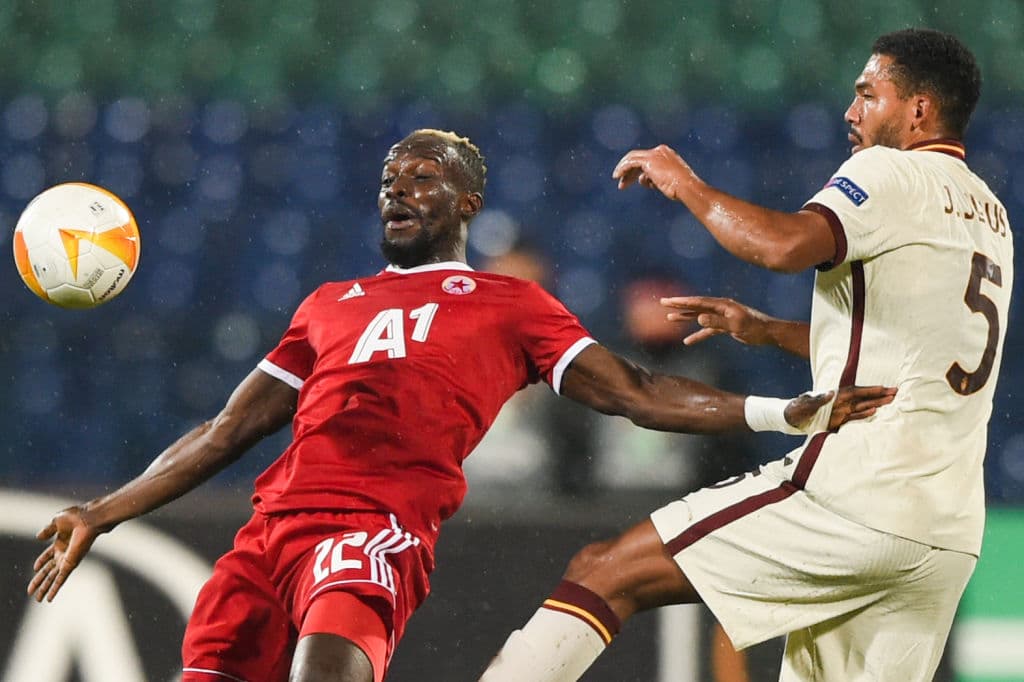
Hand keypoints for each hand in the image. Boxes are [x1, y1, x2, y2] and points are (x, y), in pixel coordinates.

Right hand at [27, 506, 101, 601]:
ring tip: (37, 599)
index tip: (35, 568)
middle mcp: (64, 553)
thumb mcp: (57, 522)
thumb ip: (47, 530)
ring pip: (52, 578)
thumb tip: (38, 537)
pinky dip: (54, 589)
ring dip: (44, 589)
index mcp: (61, 543)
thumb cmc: (77, 517)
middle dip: (39, 581)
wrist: (88, 520)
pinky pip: (61, 579)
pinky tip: (49, 598)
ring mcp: (67, 560)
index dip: (41, 562)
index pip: (47, 556)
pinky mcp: (70, 564)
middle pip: (48, 571)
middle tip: (31, 591)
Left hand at [612, 145, 691, 200]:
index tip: (634, 180)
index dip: (638, 169)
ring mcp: (654, 154)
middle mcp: (659, 151)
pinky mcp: (648, 160)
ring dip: (624, 171)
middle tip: (622, 182)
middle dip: (629, 171)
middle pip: (638, 158)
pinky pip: (630, 162)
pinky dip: (623, 169)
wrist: (686, 186)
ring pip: (632, 159)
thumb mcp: (665, 181)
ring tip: (619, 182)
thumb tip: (642, 179)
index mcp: (666, 154)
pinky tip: (618, 177)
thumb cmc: (680, 188)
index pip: (647, 159)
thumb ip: (653, 178)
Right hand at [662, 295, 773, 346]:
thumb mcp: (735, 325)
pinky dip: (698, 335)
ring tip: (670, 317)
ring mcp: (722, 317)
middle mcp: (720, 308)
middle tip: (663, 302)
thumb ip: (717, 322)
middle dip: (679, 305)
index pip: (698, 302)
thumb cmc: (754, 328)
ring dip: (685, 317)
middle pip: (696, 306)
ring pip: (699, 316)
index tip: (669, 301)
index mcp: (722, 304)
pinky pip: (707, 330)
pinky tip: (687, 341)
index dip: (683, 302)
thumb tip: (698, 318)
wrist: (768, 333)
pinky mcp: (725, 326)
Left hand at [783, 385, 897, 431]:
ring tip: (892, 400)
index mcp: (834, 396)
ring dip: (876, 403)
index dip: (870, 390)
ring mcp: (840, 411)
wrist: (787, 419)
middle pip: (863, 398)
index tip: (884, 388)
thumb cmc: (795, 409)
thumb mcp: (804, 404)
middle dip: (879, 395)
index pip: (856, 392)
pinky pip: (854, 417)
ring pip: (862, 406)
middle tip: (896, 392)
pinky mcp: (837, 420)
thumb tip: (831, 392)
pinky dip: (865, 415)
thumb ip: (818, 399)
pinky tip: (875, 412)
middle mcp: (840, 402)